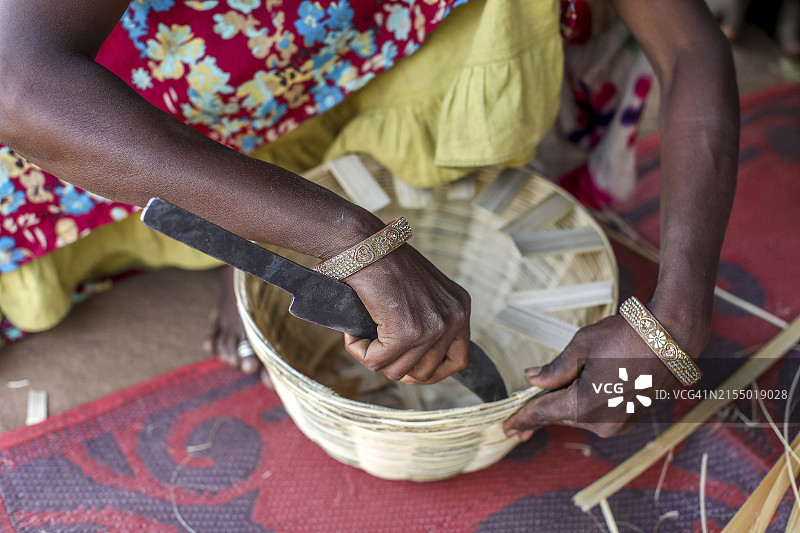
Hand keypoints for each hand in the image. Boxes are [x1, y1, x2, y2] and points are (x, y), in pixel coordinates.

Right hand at [342, 244, 471, 383]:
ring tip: (363, 336)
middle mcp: (453, 317)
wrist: (364, 243)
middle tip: (378, 351)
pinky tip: (353, 333)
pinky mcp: (405, 332)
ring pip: (399, 371)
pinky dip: (359, 351)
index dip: (432, 371)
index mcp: (459, 307)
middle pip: (427, 372)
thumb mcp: (421, 291)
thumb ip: (427, 319)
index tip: (410, 368)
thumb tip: (415, 364)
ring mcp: (431, 326)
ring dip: (376, 359)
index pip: (459, 360)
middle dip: (399, 368)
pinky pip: (376, 362)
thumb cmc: (384, 262)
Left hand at [503, 314, 681, 438]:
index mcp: (586, 405)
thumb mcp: (582, 347)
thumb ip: (555, 369)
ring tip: (546, 398)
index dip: (522, 419)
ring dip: (563, 406)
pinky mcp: (629, 419)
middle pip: (560, 416)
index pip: (543, 413)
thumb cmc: (626, 337)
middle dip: (540, 413)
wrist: (671, 339)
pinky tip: (574, 393)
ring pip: (578, 416)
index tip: (507, 428)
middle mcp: (601, 423)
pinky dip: (582, 406)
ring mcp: (618, 424)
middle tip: (517, 424)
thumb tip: (532, 379)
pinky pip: (595, 415)